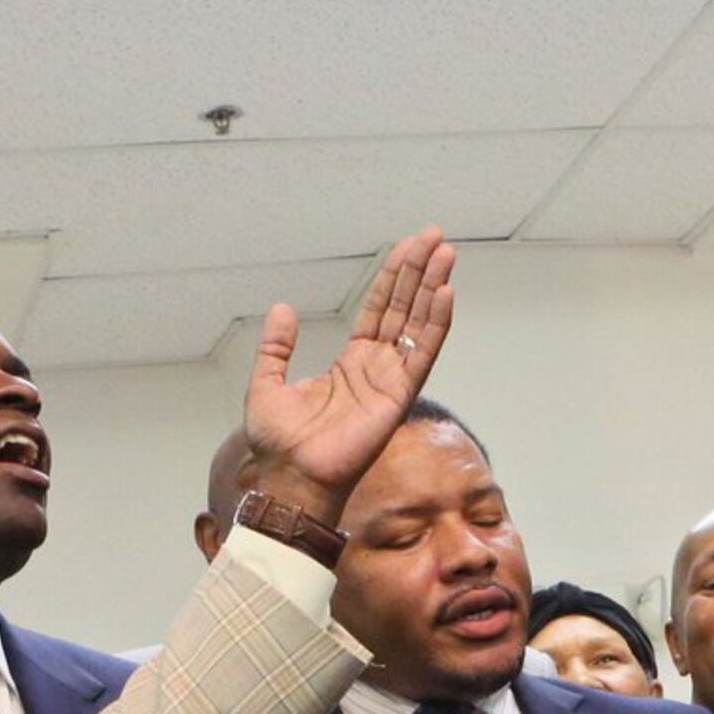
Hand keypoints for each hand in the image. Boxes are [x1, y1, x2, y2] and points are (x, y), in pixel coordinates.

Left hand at [240, 228, 454, 515]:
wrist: (289, 477)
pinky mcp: (398, 397)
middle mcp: (377, 369)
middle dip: (419, 272)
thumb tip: (283, 308)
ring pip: (418, 325)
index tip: (408, 247)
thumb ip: (276, 346)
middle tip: (435, 236)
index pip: (379, 311)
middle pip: (404, 310)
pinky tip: (446, 293)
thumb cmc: (279, 444)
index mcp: (350, 364)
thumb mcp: (267, 383)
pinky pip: (423, 354)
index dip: (392, 278)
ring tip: (446, 253)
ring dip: (434, 288)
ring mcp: (390, 382)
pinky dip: (436, 324)